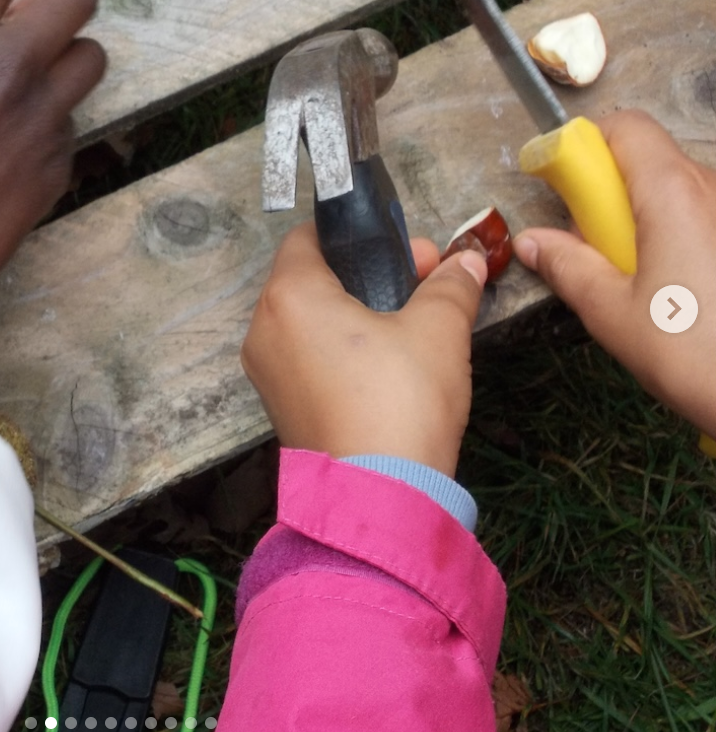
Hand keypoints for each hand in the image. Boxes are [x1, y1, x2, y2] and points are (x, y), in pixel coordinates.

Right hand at [0, 0, 105, 320]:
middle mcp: (6, 65)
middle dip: (62, 5)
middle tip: (41, 33)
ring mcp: (42, 114)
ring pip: (92, 56)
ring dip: (68, 66)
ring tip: (36, 95)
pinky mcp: (60, 160)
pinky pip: (73, 125)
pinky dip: (52, 133)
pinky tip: (18, 161)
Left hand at [241, 226, 485, 476]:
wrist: (379, 496)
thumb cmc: (400, 401)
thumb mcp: (437, 331)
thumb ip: (450, 286)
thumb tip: (468, 261)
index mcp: (289, 297)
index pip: (307, 238)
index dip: (358, 234)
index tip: (406, 248)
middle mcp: (263, 329)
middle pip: (311, 279)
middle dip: (369, 273)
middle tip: (425, 281)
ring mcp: (266, 372)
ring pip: (310, 321)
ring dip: (357, 311)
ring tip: (414, 322)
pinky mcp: (280, 406)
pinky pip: (307, 357)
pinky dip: (340, 348)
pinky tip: (388, 362)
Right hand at [514, 109, 715, 436]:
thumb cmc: (701, 356)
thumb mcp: (612, 313)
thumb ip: (568, 266)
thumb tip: (534, 241)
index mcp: (673, 194)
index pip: (624, 127)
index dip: (582, 146)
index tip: (558, 184)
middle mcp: (714, 189)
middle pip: (650, 161)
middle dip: (610, 195)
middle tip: (594, 250)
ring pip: (681, 193)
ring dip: (647, 221)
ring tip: (642, 283)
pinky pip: (706, 219)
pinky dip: (682, 240)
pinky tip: (680, 294)